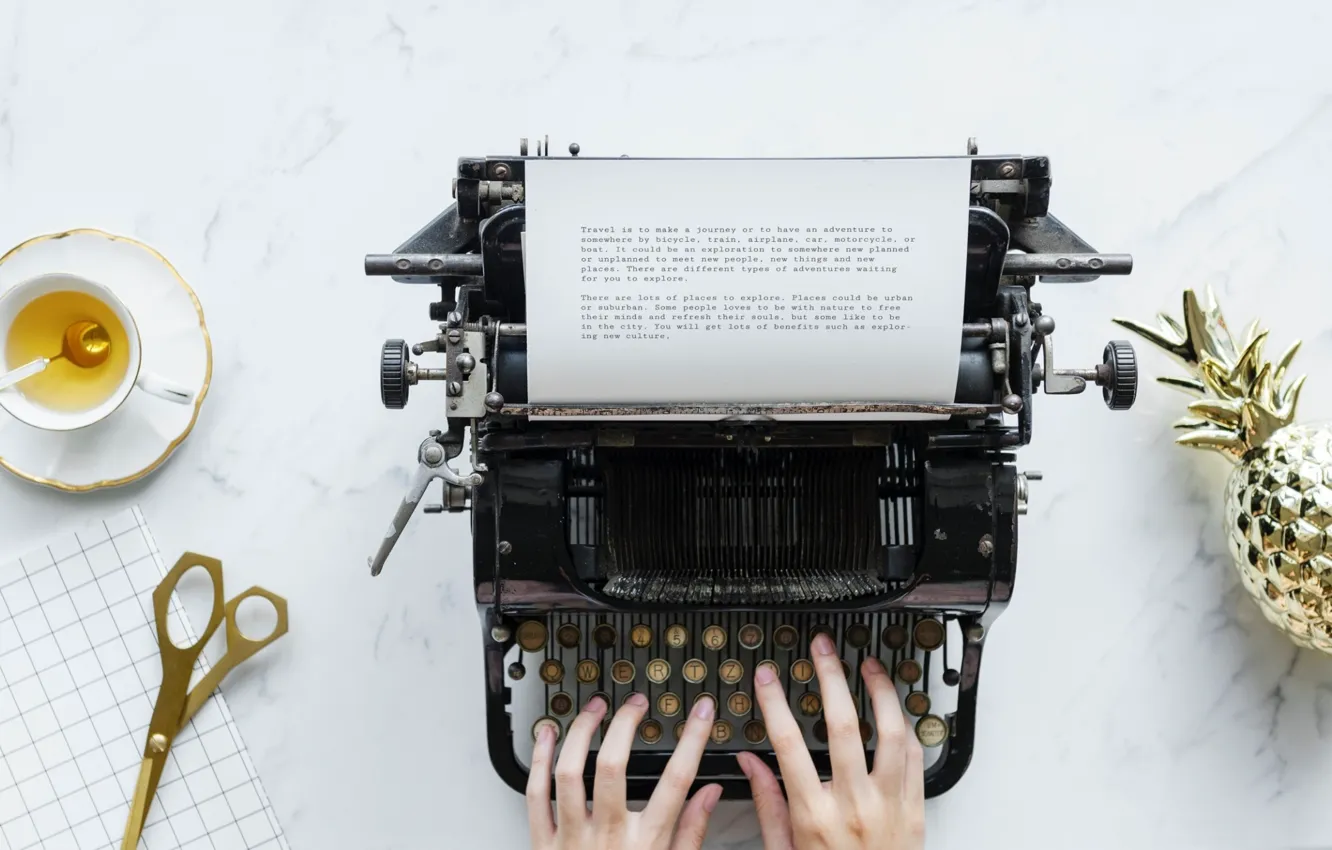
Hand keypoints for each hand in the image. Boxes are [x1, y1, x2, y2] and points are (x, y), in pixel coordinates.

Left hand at [527, 692, 723, 848]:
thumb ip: (693, 832)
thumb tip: (711, 793)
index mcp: (646, 844)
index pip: (676, 780)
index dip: (692, 739)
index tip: (700, 712)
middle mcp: (608, 837)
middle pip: (615, 766)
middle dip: (626, 725)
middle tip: (635, 704)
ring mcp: (571, 840)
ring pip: (570, 773)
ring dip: (582, 732)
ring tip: (595, 709)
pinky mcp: (542, 845)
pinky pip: (535, 794)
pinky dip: (539, 759)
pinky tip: (548, 734)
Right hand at [736, 634, 924, 848]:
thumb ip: (769, 805)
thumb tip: (750, 763)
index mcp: (814, 817)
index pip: (790, 744)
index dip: (776, 703)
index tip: (768, 677)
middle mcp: (855, 806)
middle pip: (844, 725)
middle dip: (831, 677)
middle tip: (823, 648)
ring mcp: (890, 806)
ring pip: (892, 734)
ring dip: (881, 692)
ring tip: (870, 666)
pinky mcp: (916, 812)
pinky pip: (916, 758)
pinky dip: (906, 728)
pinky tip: (895, 711)